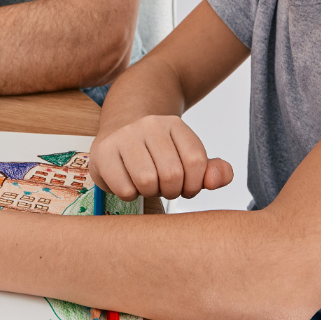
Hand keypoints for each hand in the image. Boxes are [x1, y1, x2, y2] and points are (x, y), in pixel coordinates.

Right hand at [90, 115, 232, 199]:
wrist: (119, 130)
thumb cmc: (157, 153)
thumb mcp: (187, 158)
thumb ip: (212, 171)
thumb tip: (218, 181)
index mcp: (174, 125)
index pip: (196, 162)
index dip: (194, 184)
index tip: (185, 186)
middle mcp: (149, 125)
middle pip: (172, 174)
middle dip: (171, 191)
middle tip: (162, 186)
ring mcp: (124, 136)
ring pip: (147, 181)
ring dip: (149, 192)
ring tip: (145, 183)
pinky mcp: (102, 152)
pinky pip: (124, 188)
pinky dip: (129, 194)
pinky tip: (127, 182)